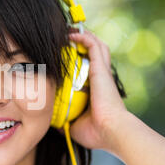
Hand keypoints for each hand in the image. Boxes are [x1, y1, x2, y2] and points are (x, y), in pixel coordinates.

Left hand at [64, 29, 128, 151]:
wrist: (110, 131)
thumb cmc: (96, 132)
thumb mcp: (75, 126)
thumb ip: (65, 122)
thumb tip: (54, 124)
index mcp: (96, 90)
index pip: (89, 70)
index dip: (80, 61)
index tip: (65, 58)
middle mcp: (101, 78)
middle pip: (95, 53)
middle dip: (82, 43)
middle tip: (67, 38)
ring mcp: (102, 72)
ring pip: (96, 46)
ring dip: (83, 36)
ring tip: (69, 31)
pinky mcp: (101, 69)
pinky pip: (93, 46)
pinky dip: (83, 38)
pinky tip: (71, 34)